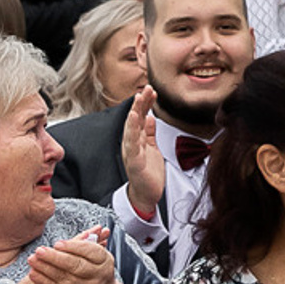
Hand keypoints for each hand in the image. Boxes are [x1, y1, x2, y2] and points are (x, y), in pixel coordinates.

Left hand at [26, 226, 116, 283]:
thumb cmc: (96, 271)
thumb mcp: (99, 256)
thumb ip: (91, 243)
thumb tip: (96, 228)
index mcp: (105, 261)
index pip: (90, 251)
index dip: (73, 247)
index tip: (57, 243)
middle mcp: (98, 277)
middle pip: (76, 265)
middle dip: (55, 258)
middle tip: (40, 250)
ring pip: (64, 278)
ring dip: (45, 269)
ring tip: (33, 260)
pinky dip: (43, 281)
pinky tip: (34, 273)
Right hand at [121, 85, 164, 216]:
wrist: (146, 195)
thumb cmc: (148, 172)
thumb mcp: (151, 148)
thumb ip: (149, 133)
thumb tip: (150, 117)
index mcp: (136, 140)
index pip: (141, 118)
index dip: (145, 104)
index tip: (152, 91)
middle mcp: (131, 144)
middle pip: (135, 120)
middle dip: (140, 104)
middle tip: (147, 89)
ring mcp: (132, 152)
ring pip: (131, 129)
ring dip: (135, 113)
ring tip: (139, 99)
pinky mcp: (135, 162)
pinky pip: (133, 144)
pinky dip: (133, 131)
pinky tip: (135, 119)